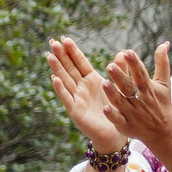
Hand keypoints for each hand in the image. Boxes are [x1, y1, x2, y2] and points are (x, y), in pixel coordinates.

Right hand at [46, 37, 124, 155]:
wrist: (113, 133)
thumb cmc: (115, 110)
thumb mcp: (119, 87)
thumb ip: (120, 70)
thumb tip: (122, 52)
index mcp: (91, 80)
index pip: (79, 62)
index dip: (72, 51)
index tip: (65, 38)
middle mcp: (81, 87)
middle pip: (69, 68)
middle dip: (61, 55)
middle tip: (52, 42)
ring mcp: (76, 98)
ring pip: (65, 80)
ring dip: (57, 68)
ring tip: (49, 56)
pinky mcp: (75, 110)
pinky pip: (67, 98)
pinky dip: (61, 89)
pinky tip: (55, 79)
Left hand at [102, 43, 171, 147]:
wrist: (163, 130)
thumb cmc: (161, 103)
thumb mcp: (163, 82)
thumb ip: (162, 62)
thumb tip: (165, 43)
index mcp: (147, 87)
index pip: (140, 73)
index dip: (134, 63)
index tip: (128, 52)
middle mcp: (139, 99)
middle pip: (128, 86)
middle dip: (120, 76)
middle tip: (110, 65)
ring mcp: (132, 112)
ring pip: (120, 102)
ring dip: (112, 93)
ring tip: (104, 83)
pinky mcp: (126, 125)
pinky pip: (118, 120)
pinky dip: (112, 115)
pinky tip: (105, 108)